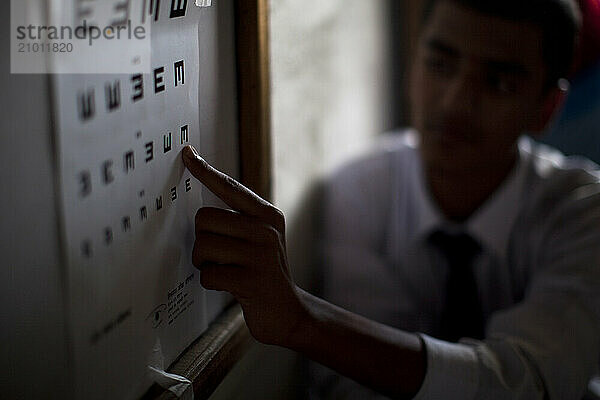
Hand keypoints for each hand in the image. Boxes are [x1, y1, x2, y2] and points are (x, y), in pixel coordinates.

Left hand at [182, 146, 306, 346]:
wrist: (288, 311)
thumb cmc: (264, 272)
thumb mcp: (261, 239)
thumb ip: (239, 220)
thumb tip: (200, 209)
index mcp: (267, 215)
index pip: (229, 187)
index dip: (205, 171)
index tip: (186, 154)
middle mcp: (266, 230)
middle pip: (204, 218)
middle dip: (202, 240)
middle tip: (218, 255)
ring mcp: (260, 255)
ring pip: (203, 246)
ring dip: (205, 263)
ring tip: (225, 269)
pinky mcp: (251, 280)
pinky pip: (208, 274)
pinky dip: (211, 282)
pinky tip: (229, 285)